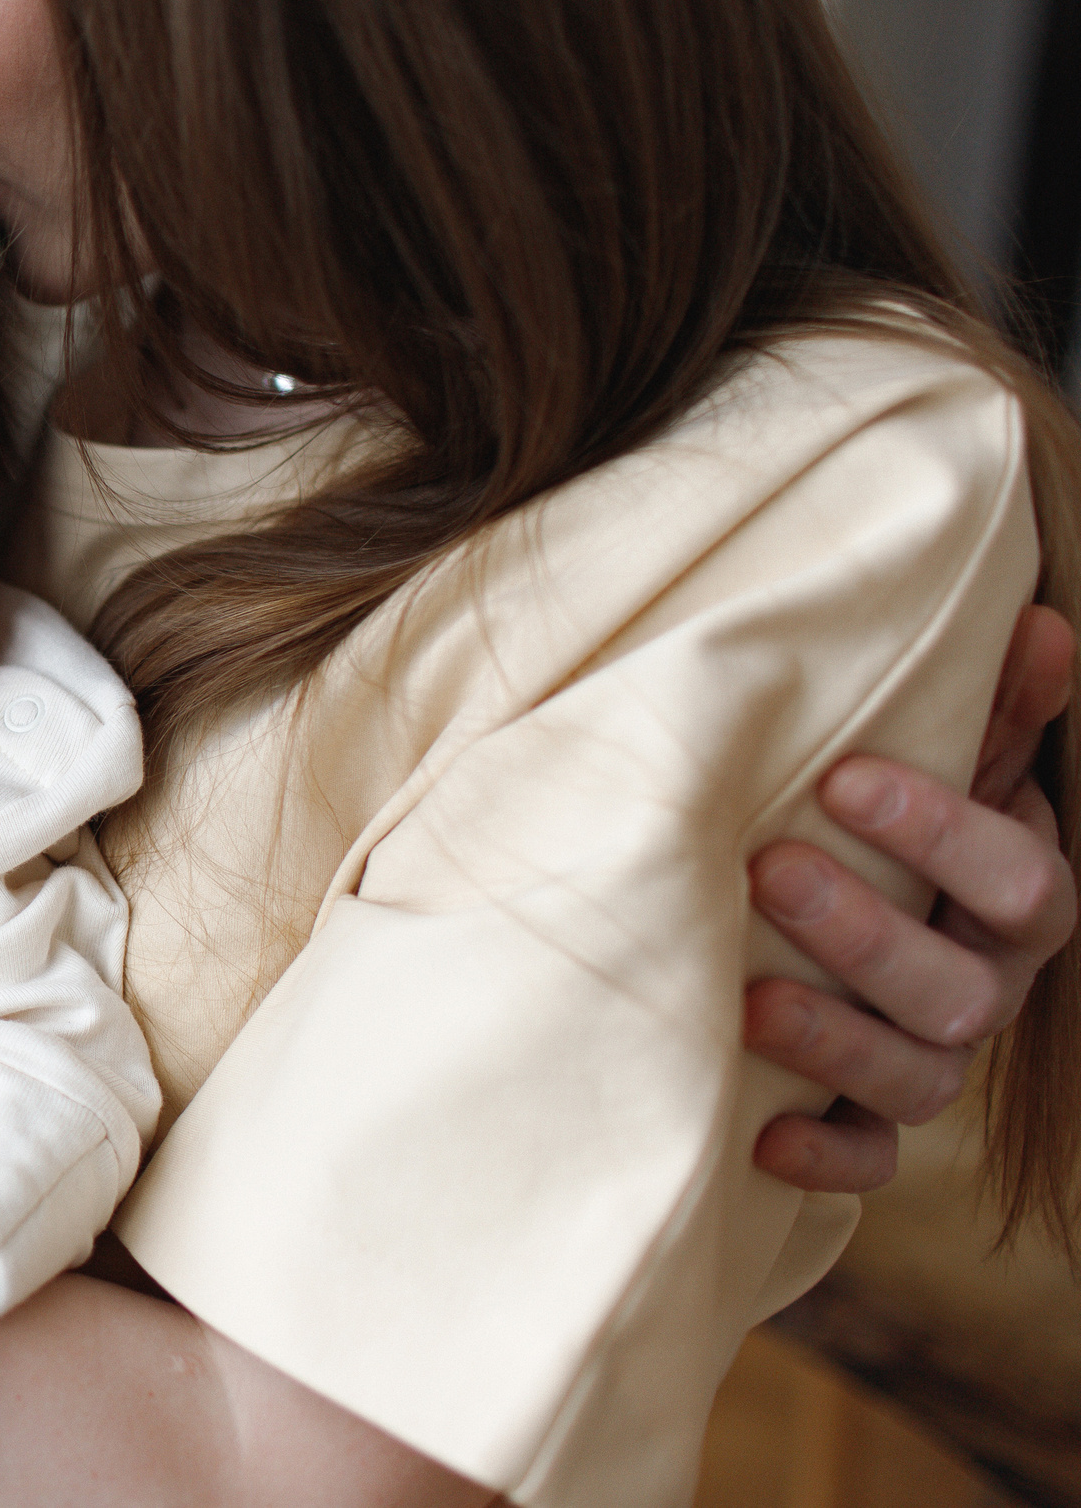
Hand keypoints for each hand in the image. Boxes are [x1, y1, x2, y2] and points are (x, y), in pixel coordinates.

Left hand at [745, 604, 1075, 1190]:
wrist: (836, 922)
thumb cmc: (886, 826)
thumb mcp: (943, 764)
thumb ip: (992, 708)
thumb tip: (1036, 623)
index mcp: (1014, 902)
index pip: (1023, 879)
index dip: (945, 832)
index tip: (846, 777)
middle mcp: (986, 988)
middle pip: (965, 989)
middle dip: (869, 932)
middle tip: (769, 869)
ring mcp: (930, 1061)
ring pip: (920, 1079)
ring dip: (836, 1042)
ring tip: (747, 1001)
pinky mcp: (866, 1122)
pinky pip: (867, 1161)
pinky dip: (824, 1154)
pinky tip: (761, 1134)